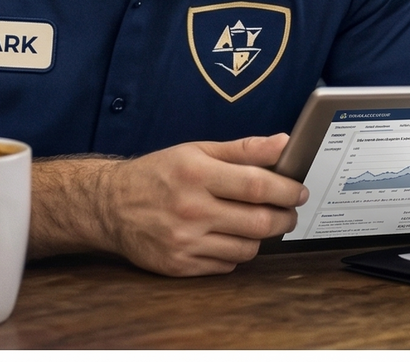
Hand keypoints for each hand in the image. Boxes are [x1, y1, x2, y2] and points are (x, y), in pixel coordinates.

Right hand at [94, 134, 307, 276]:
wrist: (110, 207)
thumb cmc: (158, 174)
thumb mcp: (197, 150)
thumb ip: (243, 149)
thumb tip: (284, 143)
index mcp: (197, 175)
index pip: (257, 186)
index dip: (287, 190)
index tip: (300, 190)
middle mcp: (191, 210)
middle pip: (258, 222)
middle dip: (285, 218)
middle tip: (289, 212)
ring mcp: (184, 242)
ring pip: (247, 248)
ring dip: (261, 237)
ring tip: (257, 223)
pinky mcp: (179, 266)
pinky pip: (226, 266)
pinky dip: (235, 253)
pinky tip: (227, 238)